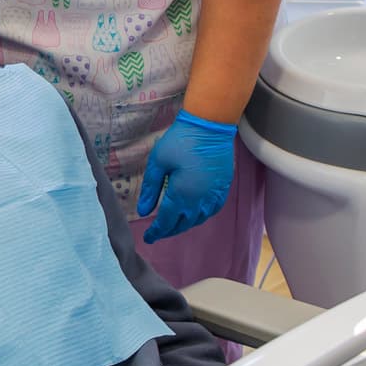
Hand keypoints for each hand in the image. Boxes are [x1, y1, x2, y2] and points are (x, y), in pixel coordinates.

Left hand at [136, 111, 237, 243]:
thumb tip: (142, 212)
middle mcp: (200, 200)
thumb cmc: (180, 141)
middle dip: (169, 230)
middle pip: (183, 224)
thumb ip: (150, 189)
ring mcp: (214, 196)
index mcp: (181, 194)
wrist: (210, 127)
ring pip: (198, 220)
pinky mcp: (223, 189)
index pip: (166, 221)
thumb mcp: (158, 162)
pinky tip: (192, 215)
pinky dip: (199, 217)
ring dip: (184, 225)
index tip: (147, 238)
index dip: (156, 231)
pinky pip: (210, 211)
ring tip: (172, 225)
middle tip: (157, 233)